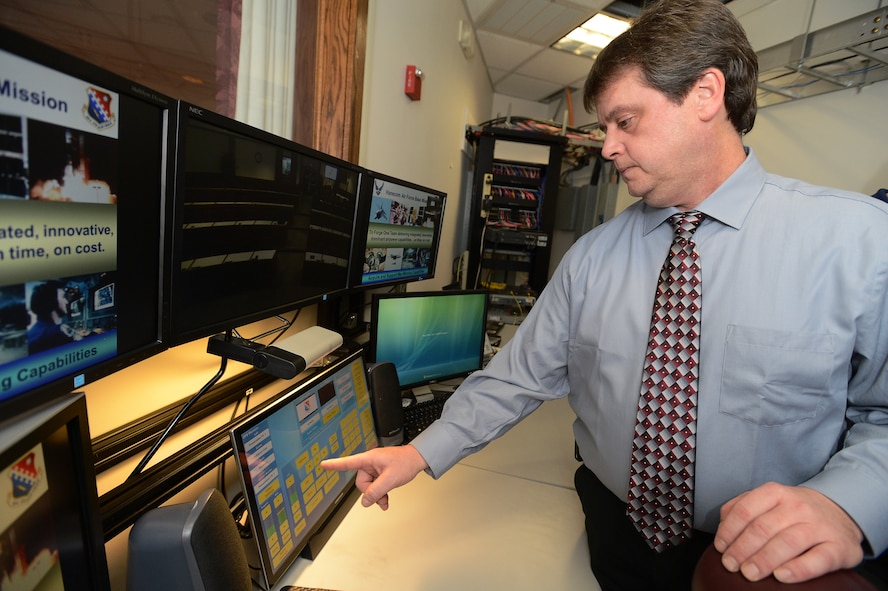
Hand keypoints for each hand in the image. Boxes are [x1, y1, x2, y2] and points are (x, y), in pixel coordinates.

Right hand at [320, 445, 428, 509]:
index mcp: (369, 459)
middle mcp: (370, 463)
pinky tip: (385, 501)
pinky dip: (379, 494)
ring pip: (368, 487)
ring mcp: (375, 468)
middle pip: (361, 482)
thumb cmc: (406, 462)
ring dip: (376, 495)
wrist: (418, 459)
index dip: (334, 465)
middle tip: (382, 495)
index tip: (323, 465)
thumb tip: (365, 501)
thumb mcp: (390, 479)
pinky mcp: (380, 473)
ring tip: (386, 499)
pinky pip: (375, 486)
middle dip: (370, 492)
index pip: (348, 462)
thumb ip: (376, 491)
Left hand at [714, 482, 863, 582]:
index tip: (720, 548)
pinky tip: (781, 577)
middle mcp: (798, 506)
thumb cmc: (796, 511)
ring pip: (788, 542)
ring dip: (764, 559)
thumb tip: (722, 526)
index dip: (729, 531)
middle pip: (764, 528)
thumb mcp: (770, 499)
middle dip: (742, 548)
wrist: (842, 512)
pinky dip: (798, 569)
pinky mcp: (839, 547)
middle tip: (731, 565)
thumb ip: (744, 507)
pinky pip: (818, 559)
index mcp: (776, 493)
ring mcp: (820, 526)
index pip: (746, 510)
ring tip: (749, 573)